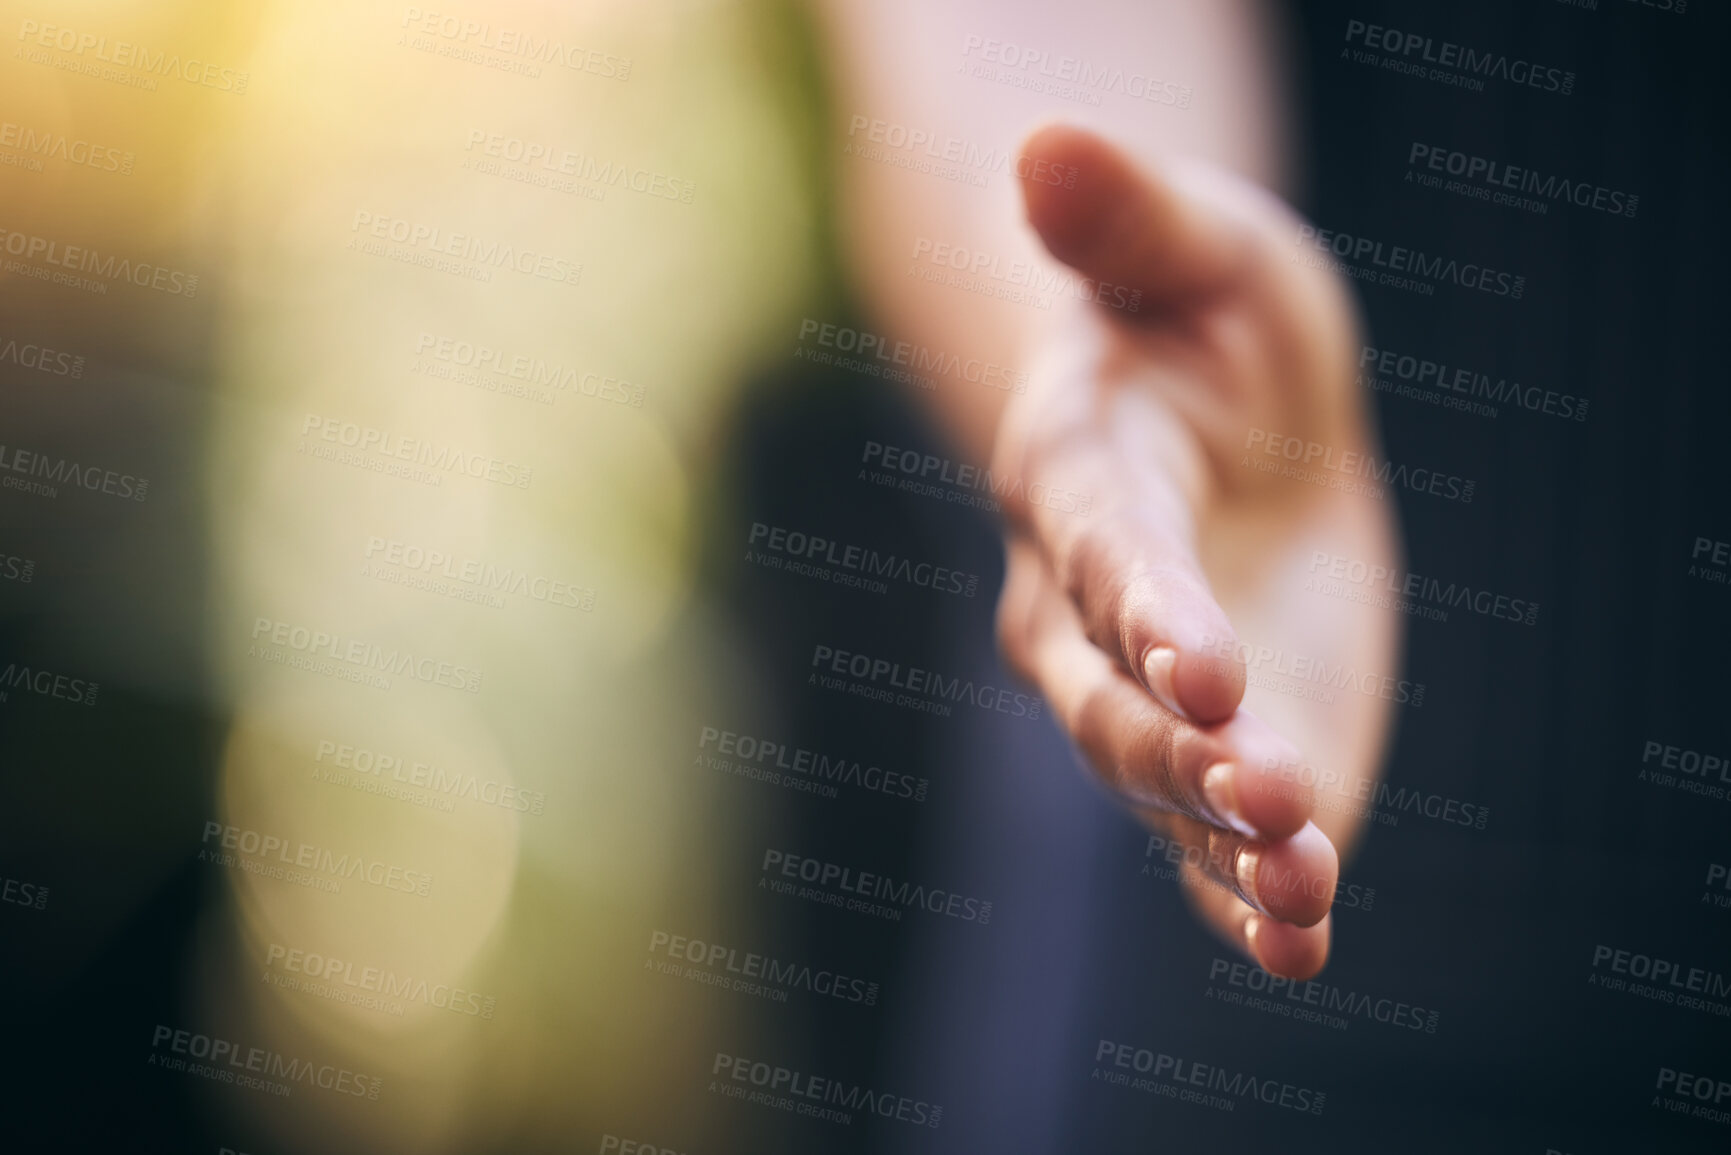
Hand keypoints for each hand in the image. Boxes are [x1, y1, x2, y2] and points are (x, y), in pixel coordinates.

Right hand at [991, 125, 1401, 978]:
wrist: (1223, 416)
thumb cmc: (1198, 315)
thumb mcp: (1187, 241)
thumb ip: (1119, 213)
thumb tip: (1044, 142)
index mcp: (1080, 472)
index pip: (1101, 543)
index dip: (1142, 599)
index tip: (1194, 653)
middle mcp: (1083, 605)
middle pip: (1110, 694)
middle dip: (1180, 743)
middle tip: (1263, 786)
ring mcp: (1143, 692)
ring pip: (1162, 782)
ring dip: (1225, 839)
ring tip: (1299, 889)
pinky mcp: (1213, 747)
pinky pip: (1212, 838)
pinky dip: (1249, 894)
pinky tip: (1301, 940)